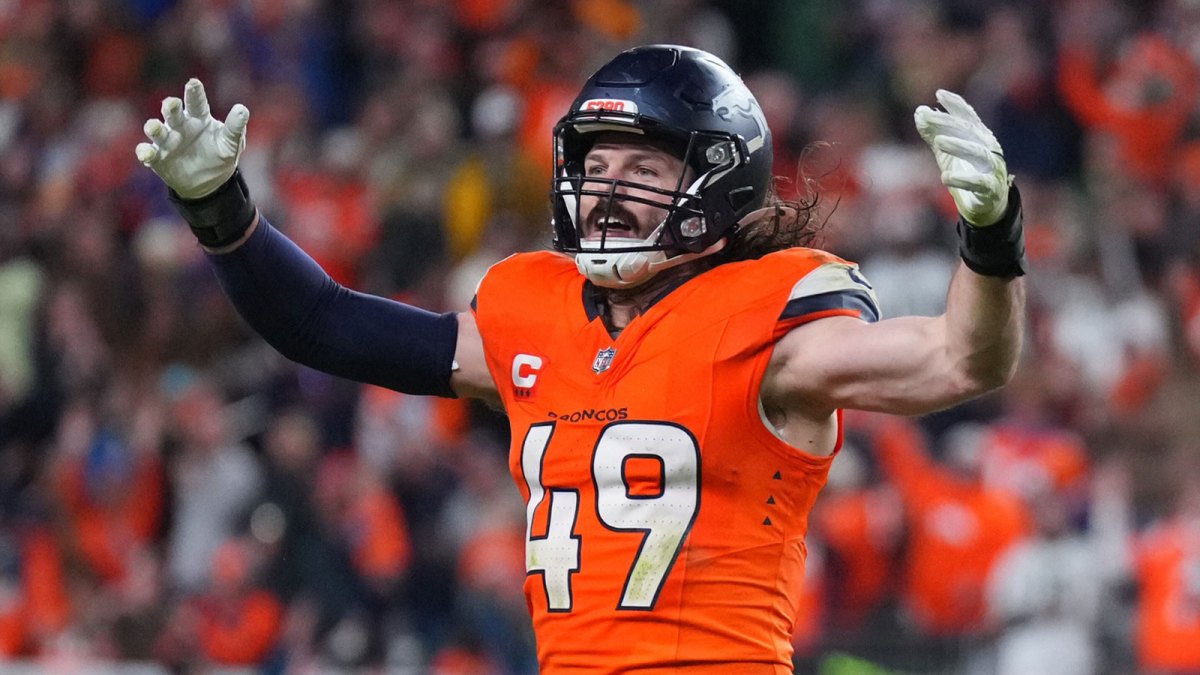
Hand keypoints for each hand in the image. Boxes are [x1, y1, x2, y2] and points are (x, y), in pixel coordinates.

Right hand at [136, 79, 248, 199]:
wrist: (210, 182)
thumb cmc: (221, 154)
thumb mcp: (232, 142)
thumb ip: (235, 127)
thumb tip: (242, 109)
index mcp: (198, 117)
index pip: (196, 102)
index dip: (194, 92)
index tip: (193, 83)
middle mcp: (180, 125)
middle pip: (172, 113)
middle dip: (170, 107)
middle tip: (172, 103)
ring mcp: (167, 141)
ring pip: (156, 131)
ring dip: (154, 128)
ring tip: (153, 127)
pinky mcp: (158, 158)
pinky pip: (148, 153)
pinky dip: (145, 152)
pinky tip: (146, 154)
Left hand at [914, 90, 1010, 226]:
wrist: (986, 205)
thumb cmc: (966, 172)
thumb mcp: (947, 152)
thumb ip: (934, 134)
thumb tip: (919, 113)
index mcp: (980, 137)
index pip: (968, 117)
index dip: (956, 105)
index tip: (939, 94)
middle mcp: (989, 148)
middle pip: (970, 131)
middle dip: (948, 123)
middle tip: (928, 118)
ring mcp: (993, 168)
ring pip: (979, 153)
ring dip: (959, 146)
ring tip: (939, 142)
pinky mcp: (992, 189)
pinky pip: (980, 182)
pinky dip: (963, 179)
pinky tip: (946, 177)